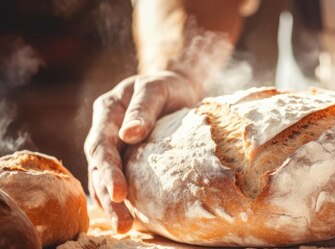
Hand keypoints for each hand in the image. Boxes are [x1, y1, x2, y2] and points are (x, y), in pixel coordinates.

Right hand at [84, 71, 201, 232]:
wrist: (174, 85)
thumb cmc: (166, 85)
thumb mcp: (156, 88)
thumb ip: (143, 109)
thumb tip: (128, 135)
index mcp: (107, 110)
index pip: (101, 144)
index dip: (108, 171)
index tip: (119, 193)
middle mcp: (104, 130)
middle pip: (99, 167)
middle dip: (108, 196)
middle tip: (121, 222)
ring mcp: (112, 144)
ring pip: (103, 176)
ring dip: (111, 203)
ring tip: (123, 226)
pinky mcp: (123, 155)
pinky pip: (114, 178)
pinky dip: (115, 197)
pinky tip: (122, 216)